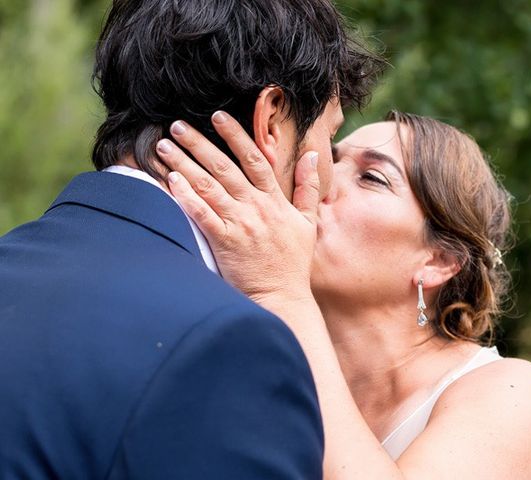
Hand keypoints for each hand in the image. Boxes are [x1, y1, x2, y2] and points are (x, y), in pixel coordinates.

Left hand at [155, 112, 320, 302]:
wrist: (282, 297)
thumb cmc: (293, 262)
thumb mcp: (307, 222)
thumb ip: (308, 188)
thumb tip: (312, 156)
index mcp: (274, 200)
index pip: (254, 159)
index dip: (236, 136)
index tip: (218, 116)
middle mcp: (256, 207)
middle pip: (224, 167)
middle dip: (199, 143)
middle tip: (178, 125)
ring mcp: (239, 224)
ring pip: (208, 186)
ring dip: (184, 163)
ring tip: (164, 147)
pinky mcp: (224, 242)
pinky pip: (201, 214)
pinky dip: (186, 196)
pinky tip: (169, 180)